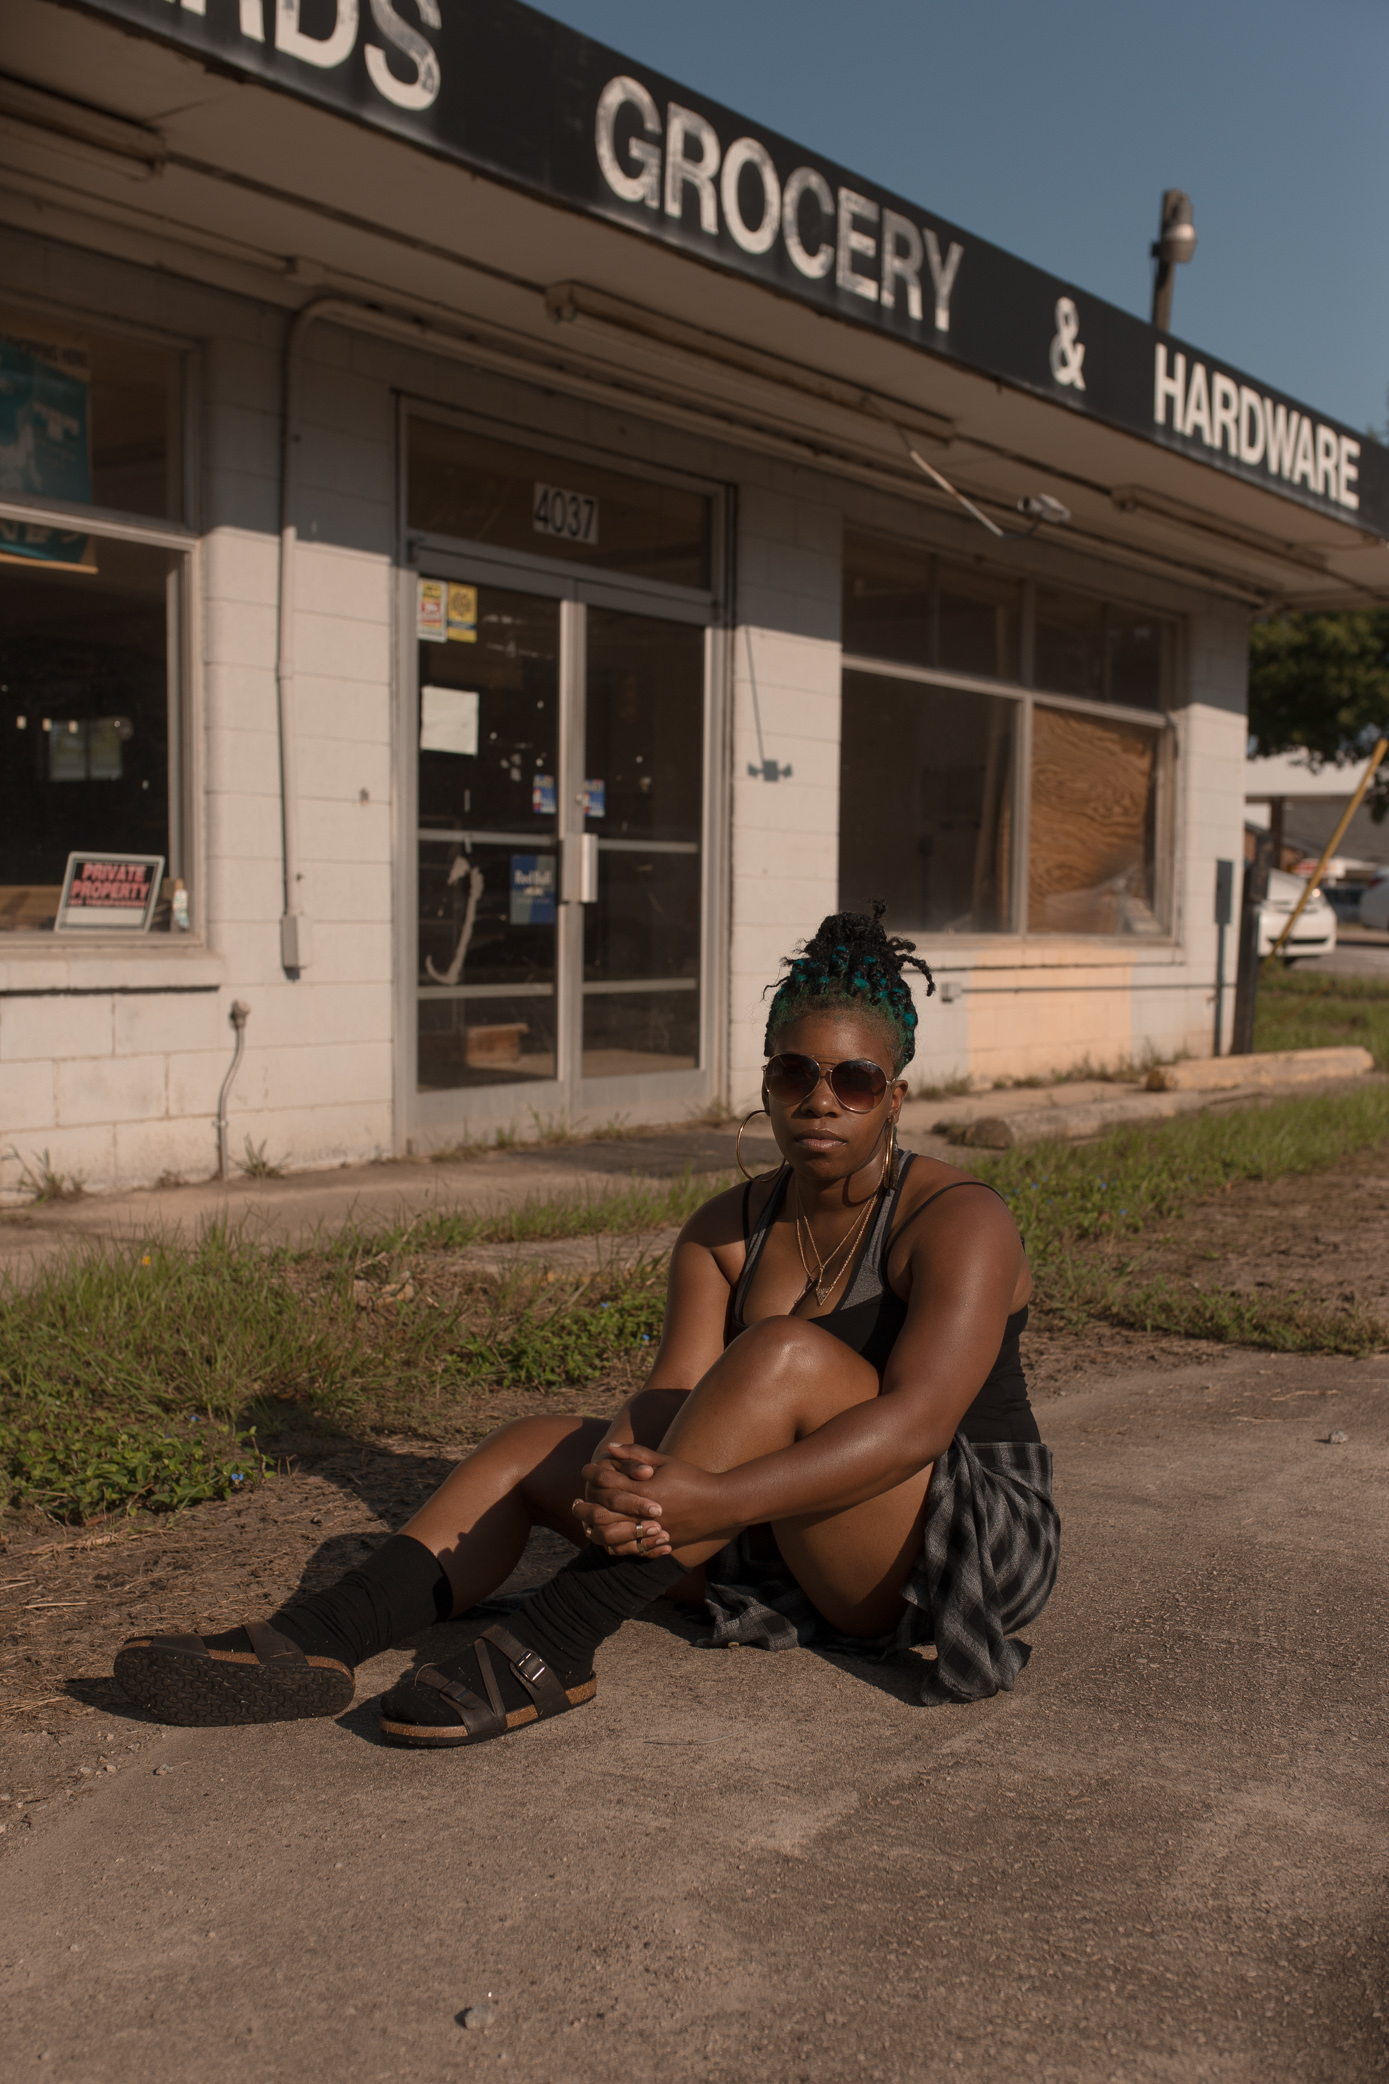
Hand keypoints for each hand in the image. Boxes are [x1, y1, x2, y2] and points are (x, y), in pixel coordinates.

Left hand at [577, 1444, 731, 1552]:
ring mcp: (651, 1531)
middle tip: (576, 1503)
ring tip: (585, 1523)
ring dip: (593, 1530)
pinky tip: (604, 1538)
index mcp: (646, 1489)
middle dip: (585, 1508)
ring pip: (610, 1537)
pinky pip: (627, 1550)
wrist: (718, 1505)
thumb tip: (609, 1447)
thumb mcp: (665, 1461)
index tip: (585, 1471)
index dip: (593, 1475)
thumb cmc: (691, 1478)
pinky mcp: (656, 1544)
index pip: (608, 1482)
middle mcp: (645, 1513)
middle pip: (602, 1513)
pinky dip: (612, 1545)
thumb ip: (636, 1454)